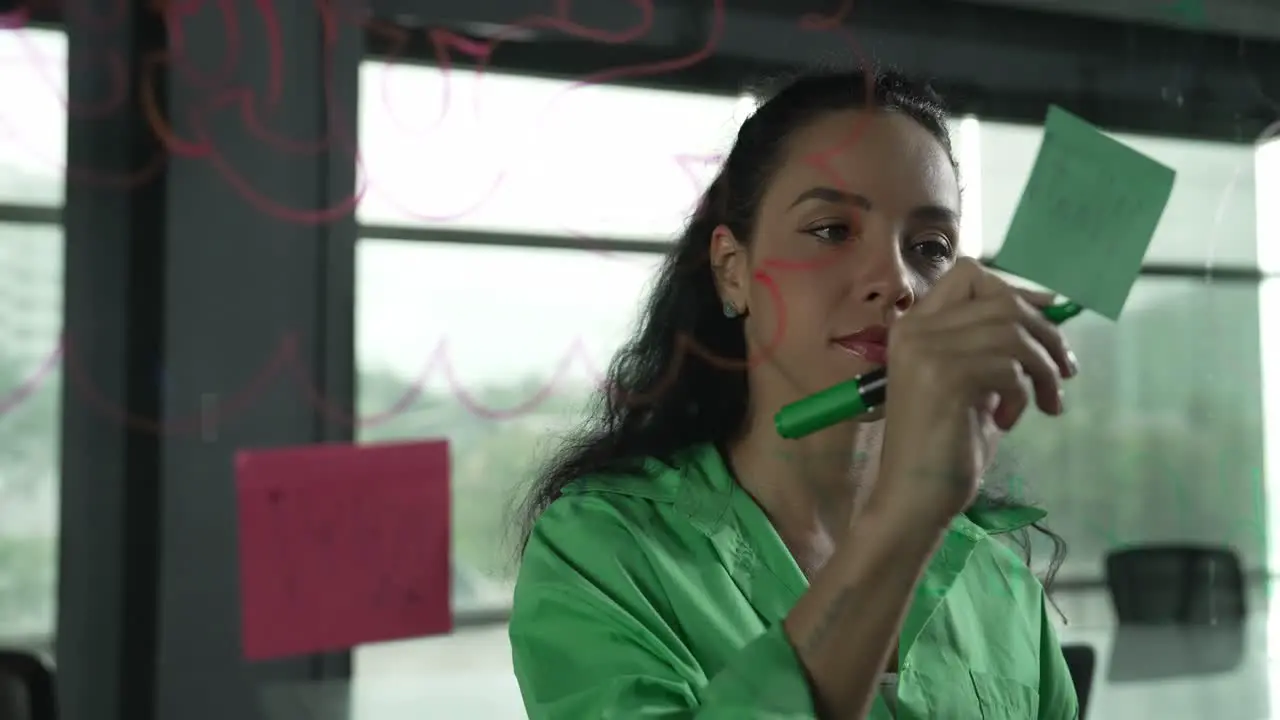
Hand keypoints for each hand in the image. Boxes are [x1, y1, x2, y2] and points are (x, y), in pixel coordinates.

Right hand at [870, 258, 1077, 526]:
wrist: (913, 497)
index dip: (1016, 291)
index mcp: (914, 326)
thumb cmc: (944, 446)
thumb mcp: (974, 383)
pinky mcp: (944, 377)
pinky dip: (1022, 393)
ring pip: (1012, 332)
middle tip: (1064, 372)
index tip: (1047, 320)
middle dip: (1045, 333)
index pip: (969, 275)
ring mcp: (926, 351)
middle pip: (1002, 300)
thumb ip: (995, 346)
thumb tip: (1048, 308)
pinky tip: (1008, 421)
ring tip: (1045, 402)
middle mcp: (915, 330)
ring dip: (1042, 367)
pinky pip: (1009, 366)